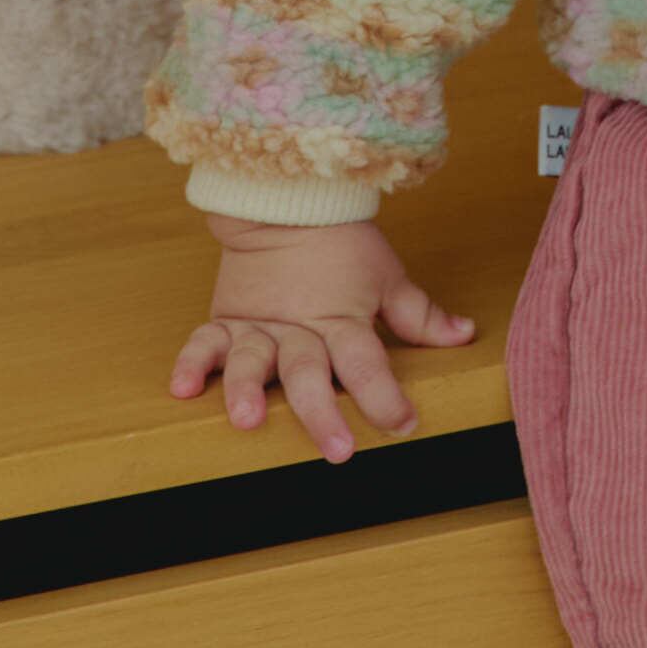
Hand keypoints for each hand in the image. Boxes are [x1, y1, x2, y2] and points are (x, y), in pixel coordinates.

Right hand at [166, 222, 474, 460]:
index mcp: (342, 320)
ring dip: (247, 390)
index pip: (367, 362)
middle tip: (335, 450)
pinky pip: (204, 342)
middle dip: (322, 413)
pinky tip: (183, 389)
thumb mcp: (387, 277)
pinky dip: (190, 363)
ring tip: (247, 418)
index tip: (403, 424)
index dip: (385, 395)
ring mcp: (258, 325)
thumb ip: (419, 315)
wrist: (287, 198)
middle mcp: (298, 328)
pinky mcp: (227, 320)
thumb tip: (463, 334)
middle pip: (309, 373)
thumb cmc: (341, 242)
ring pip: (251, 361)